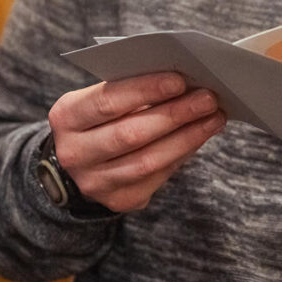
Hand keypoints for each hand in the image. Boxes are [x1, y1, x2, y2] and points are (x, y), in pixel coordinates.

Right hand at [47, 72, 225, 211]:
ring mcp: (95, 182)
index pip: (107, 101)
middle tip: (209, 99)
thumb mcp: (104, 98)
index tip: (180, 80)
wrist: (82, 161)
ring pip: (148, 161)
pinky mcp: (119, 201)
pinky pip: (158, 177)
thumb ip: (135, 89)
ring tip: (215, 118)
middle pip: (130, 134)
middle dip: (175, 114)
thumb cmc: (102, 117)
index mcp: (67, 117)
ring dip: (188, 137)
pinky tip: (201, 136)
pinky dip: (183, 154)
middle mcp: (75, 153)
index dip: (145, 90)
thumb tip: (187, 83)